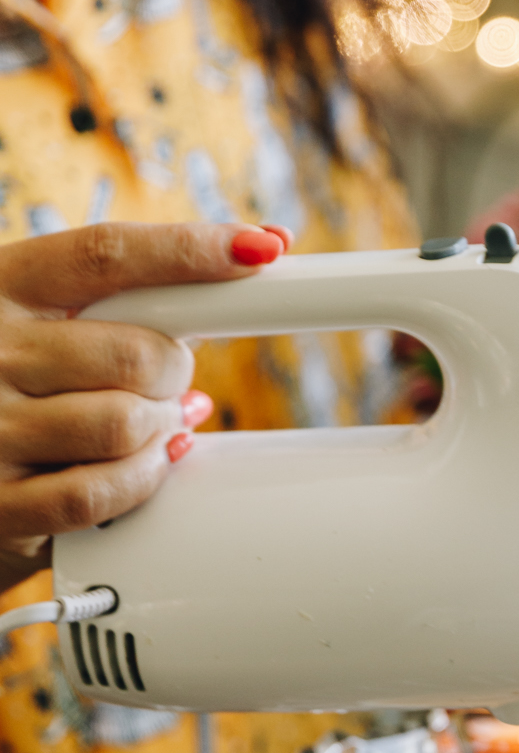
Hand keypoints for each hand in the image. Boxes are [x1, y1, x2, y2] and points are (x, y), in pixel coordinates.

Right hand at [0, 220, 290, 595]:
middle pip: (136, 352)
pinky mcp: (0, 505)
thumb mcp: (39, 316)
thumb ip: (128, 289)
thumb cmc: (10, 378)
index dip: (191, 250)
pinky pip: (101, 492)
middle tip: (168, 378)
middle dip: (175, 370)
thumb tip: (257, 248)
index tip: (259, 249)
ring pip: (127, 424)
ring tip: (154, 421)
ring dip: (163, 426)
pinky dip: (141, 478)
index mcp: (0, 286)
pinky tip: (146, 463)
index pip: (106, 253)